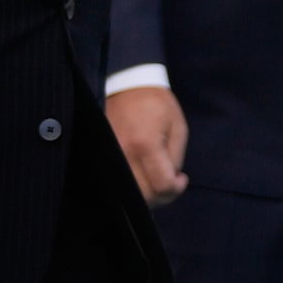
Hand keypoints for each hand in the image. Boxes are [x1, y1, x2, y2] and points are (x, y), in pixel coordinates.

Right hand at [106, 84, 188, 205]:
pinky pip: (116, 181)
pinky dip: (131, 187)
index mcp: (146, 145)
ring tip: (158, 180)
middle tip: (171, 184)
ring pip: (127, 194)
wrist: (128, 86)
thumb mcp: (177, 127)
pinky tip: (142, 177)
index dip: (176, 189)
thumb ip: (175, 158)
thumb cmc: (157, 104)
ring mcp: (109, 156)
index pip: (161, 185)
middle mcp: (124, 154)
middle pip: (143, 196)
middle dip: (162, 196)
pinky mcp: (101, 155)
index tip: (182, 179)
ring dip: (146, 195)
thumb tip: (172, 181)